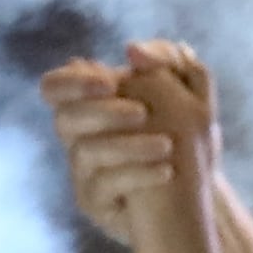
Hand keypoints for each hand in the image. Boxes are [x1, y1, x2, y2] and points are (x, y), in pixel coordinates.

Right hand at [42, 51, 209, 247]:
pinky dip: (137, 174)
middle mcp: (77, 137)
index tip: (110, 83)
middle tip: (142, 113)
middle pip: (64, 118)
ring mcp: (83, 172)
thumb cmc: (186, 138)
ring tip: (167, 146)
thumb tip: (133, 49)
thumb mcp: (189, 96)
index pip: (54, 87)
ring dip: (127, 145)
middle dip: (103, 112)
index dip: (72, 82)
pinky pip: (104, 186)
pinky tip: (167, 170)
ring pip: (85, 152)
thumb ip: (168, 62)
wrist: (199, 195)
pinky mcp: (94, 203)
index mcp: (89, 104)